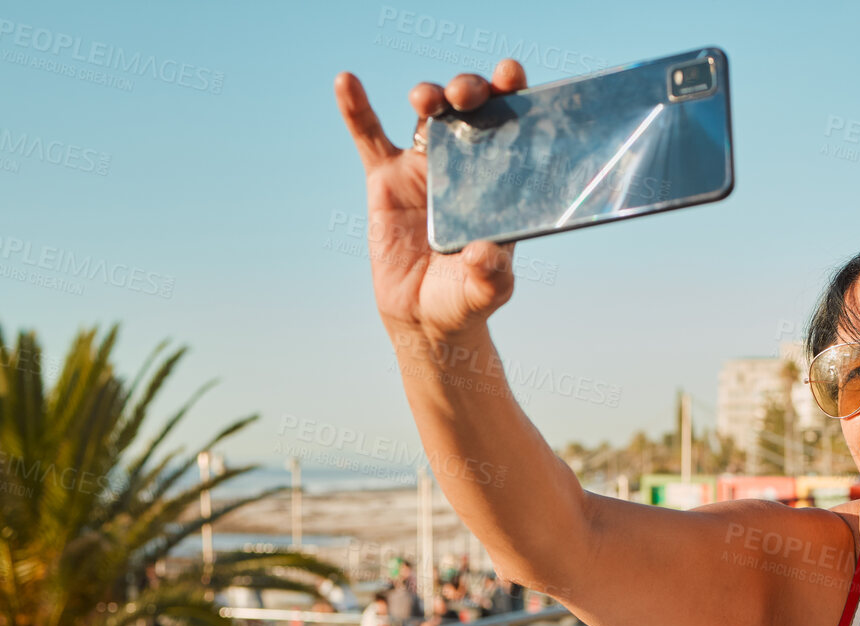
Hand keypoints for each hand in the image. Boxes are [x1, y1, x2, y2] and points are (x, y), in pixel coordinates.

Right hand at [333, 61, 526, 338]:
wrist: (426, 316)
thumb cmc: (466, 298)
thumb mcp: (486, 291)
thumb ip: (491, 274)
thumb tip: (482, 254)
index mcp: (500, 180)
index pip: (513, 126)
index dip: (514, 94)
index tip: (512, 75)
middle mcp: (467, 164)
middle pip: (471, 110)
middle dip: (470, 91)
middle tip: (467, 96)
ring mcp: (425, 168)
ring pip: (428, 116)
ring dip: (428, 96)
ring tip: (425, 99)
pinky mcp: (387, 179)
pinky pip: (369, 138)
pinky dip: (356, 109)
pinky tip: (346, 82)